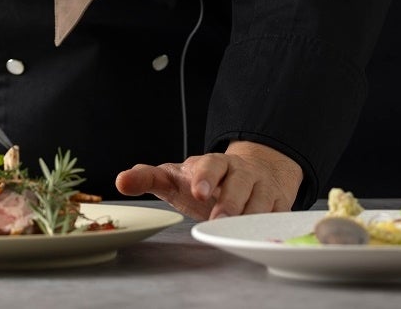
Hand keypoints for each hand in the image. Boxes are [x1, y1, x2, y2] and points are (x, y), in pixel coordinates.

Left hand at [115, 140, 302, 219]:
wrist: (253, 171)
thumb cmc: (206, 180)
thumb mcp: (176, 176)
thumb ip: (148, 177)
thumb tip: (120, 181)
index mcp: (214, 163)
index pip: (210, 165)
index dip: (204, 177)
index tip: (197, 191)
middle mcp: (241, 172)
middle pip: (239, 182)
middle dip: (230, 200)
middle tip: (218, 218)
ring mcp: (263, 187)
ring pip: (262, 201)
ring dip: (251, 216)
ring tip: (237, 231)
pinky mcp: (279, 205)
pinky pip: (280, 216)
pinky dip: (274, 227)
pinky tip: (266, 236)